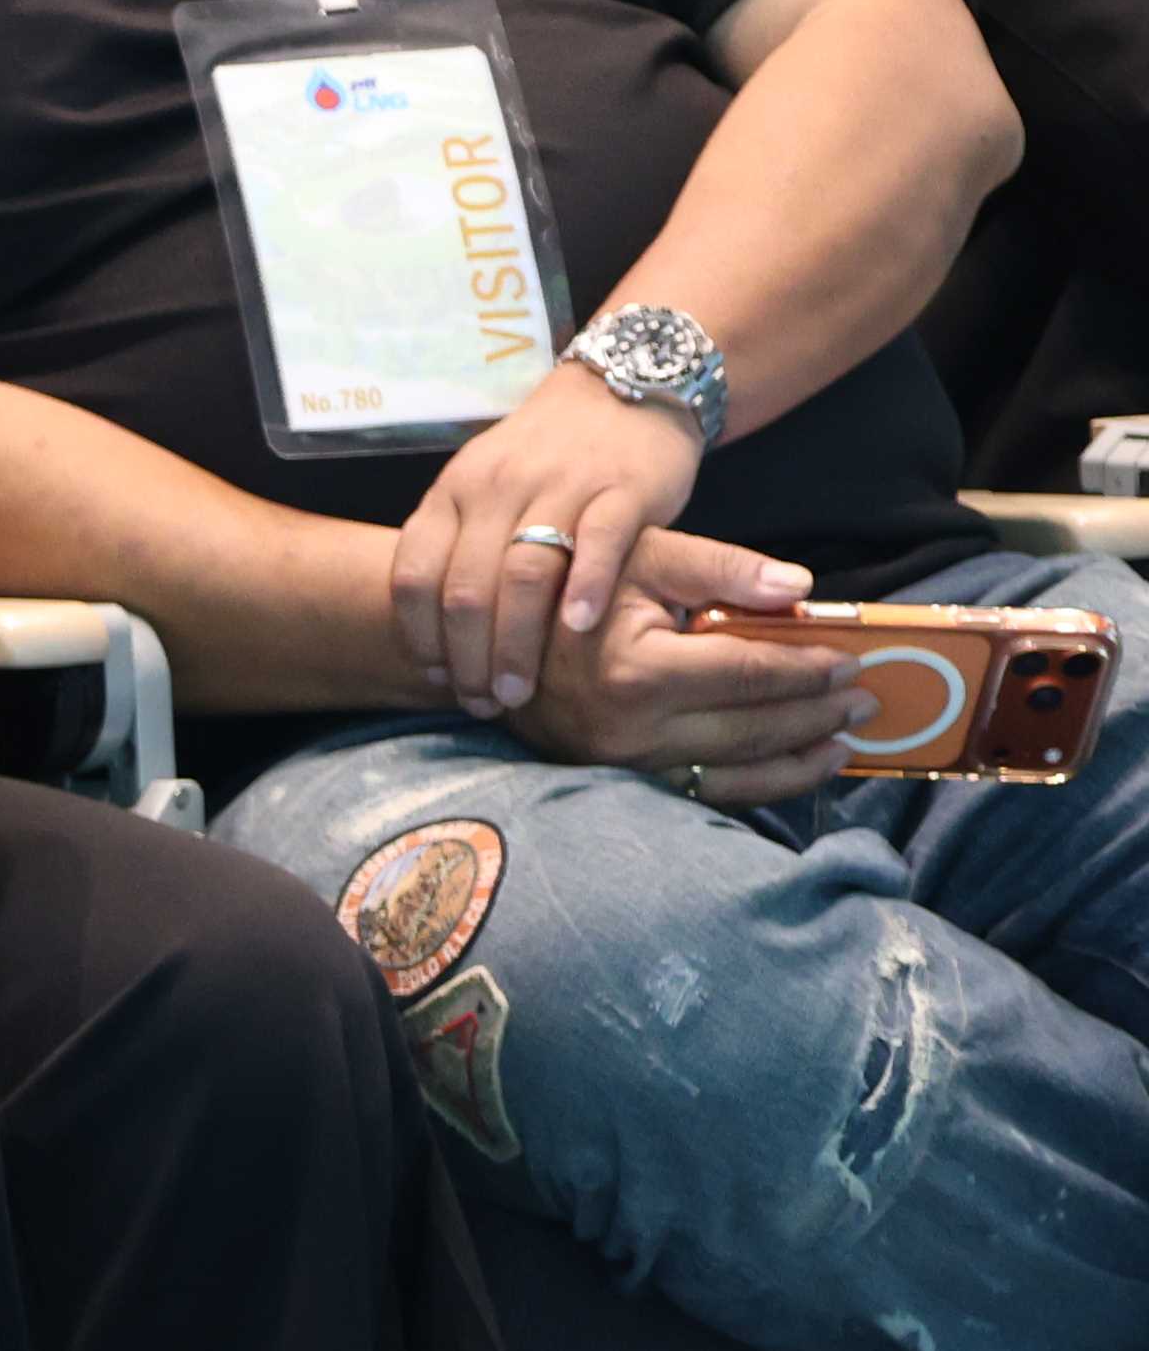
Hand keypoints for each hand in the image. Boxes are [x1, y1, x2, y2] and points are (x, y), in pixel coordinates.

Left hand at [395, 367, 721, 709]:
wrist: (622, 390)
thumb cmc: (545, 458)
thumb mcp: (483, 490)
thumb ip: (458, 548)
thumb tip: (438, 637)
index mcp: (453, 493)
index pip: (413, 574)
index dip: (419, 636)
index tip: (435, 678)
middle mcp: (496, 489)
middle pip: (466, 587)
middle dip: (468, 657)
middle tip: (483, 703)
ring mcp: (558, 487)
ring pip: (523, 573)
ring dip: (517, 642)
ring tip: (520, 691)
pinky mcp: (621, 489)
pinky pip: (596, 543)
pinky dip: (584, 588)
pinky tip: (579, 631)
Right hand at [501, 533, 860, 799]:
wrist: (483, 637)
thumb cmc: (566, 584)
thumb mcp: (636, 556)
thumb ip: (718, 566)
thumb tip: (800, 586)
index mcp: (636, 670)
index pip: (748, 673)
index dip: (807, 667)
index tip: (851, 659)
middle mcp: (629, 730)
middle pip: (752, 728)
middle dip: (818, 713)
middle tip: (867, 699)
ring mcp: (621, 764)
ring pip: (735, 773)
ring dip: (799, 758)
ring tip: (845, 739)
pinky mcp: (617, 781)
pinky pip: (704, 794)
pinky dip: (758, 785)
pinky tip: (795, 767)